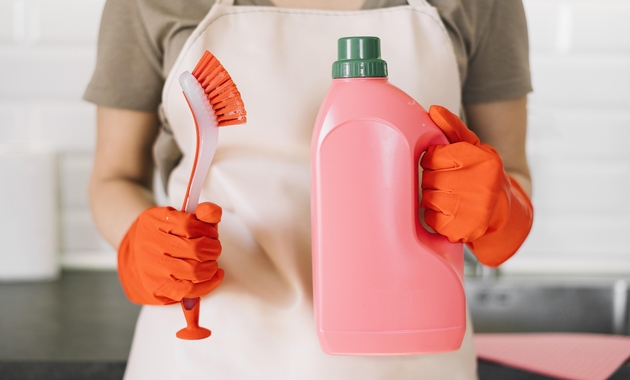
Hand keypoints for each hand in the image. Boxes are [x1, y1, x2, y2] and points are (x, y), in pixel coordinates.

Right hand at [117, 202, 223, 304]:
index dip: (207, 229)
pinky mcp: (157, 288)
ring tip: (210, 262)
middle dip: (213, 249)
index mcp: (154, 222)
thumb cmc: (162, 236)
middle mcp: (150, 246)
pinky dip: (208, 284)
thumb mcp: (177, 217)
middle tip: (213, 248)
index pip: (189, 225)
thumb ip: (200, 213)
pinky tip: (213, 275)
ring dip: (211, 266)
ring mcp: (152, 269)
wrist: (134, 257)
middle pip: (195, 249)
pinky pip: (190, 290)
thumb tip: (213, 211)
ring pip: (194, 271)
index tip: (210, 233)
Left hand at [420, 106, 532, 266]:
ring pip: (428, 198)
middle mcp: (482, 185)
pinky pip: (430, 218)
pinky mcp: (463, 230)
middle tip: (446, 182)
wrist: (503, 211)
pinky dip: (434, 215)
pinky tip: (449, 211)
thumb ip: (453, 128)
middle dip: (432, 179)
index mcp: (483, 160)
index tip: (442, 164)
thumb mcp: (474, 147)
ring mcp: (473, 210)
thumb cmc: (482, 174)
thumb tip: (434, 109)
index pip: (433, 156)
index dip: (432, 160)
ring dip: (432, 196)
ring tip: (449, 196)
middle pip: (429, 178)